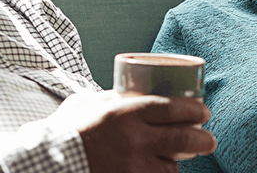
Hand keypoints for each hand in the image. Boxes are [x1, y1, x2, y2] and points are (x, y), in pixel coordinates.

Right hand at [47, 90, 216, 172]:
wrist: (48, 163)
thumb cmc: (65, 131)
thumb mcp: (87, 104)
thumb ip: (111, 98)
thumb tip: (130, 91)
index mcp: (124, 113)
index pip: (172, 108)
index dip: (195, 110)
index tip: (204, 111)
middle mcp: (133, 139)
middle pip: (183, 139)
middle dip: (204, 139)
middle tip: (209, 139)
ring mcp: (133, 167)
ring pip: (172, 166)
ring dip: (177, 162)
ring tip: (178, 157)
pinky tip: (158, 170)